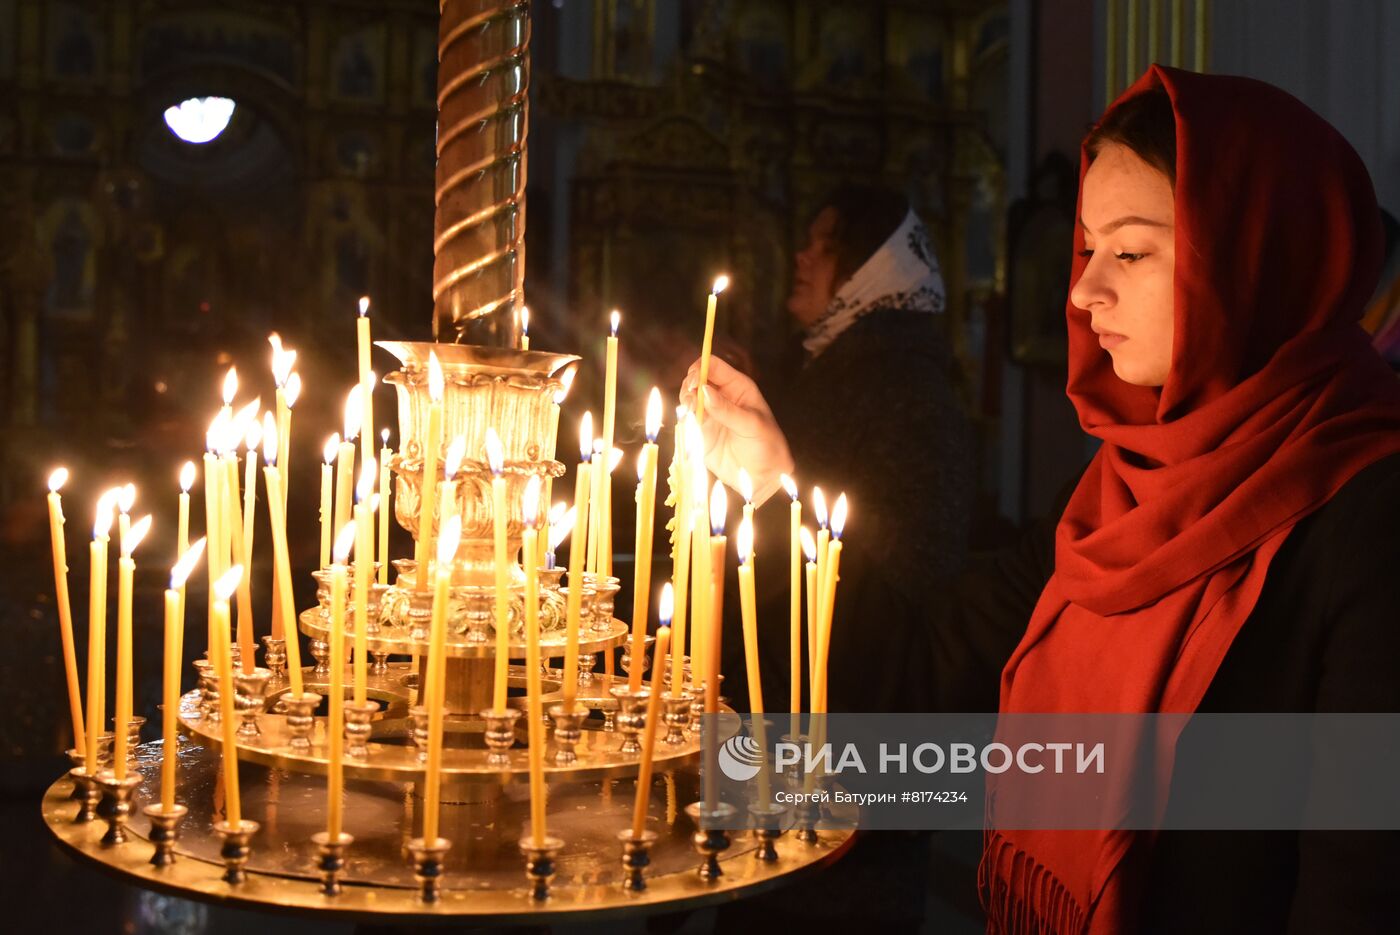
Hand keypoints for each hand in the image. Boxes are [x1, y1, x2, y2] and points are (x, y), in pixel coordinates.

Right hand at [680, 355, 793, 505]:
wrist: (762, 477)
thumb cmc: (766, 445)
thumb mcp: (751, 425)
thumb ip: (727, 409)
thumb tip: (704, 391)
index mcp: (737, 387)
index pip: (713, 367)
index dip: (700, 369)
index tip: (694, 383)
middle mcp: (721, 397)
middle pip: (695, 380)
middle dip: (689, 387)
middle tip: (691, 401)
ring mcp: (709, 414)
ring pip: (687, 399)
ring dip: (685, 404)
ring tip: (691, 414)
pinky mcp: (700, 432)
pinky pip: (686, 420)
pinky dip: (683, 421)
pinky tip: (689, 426)